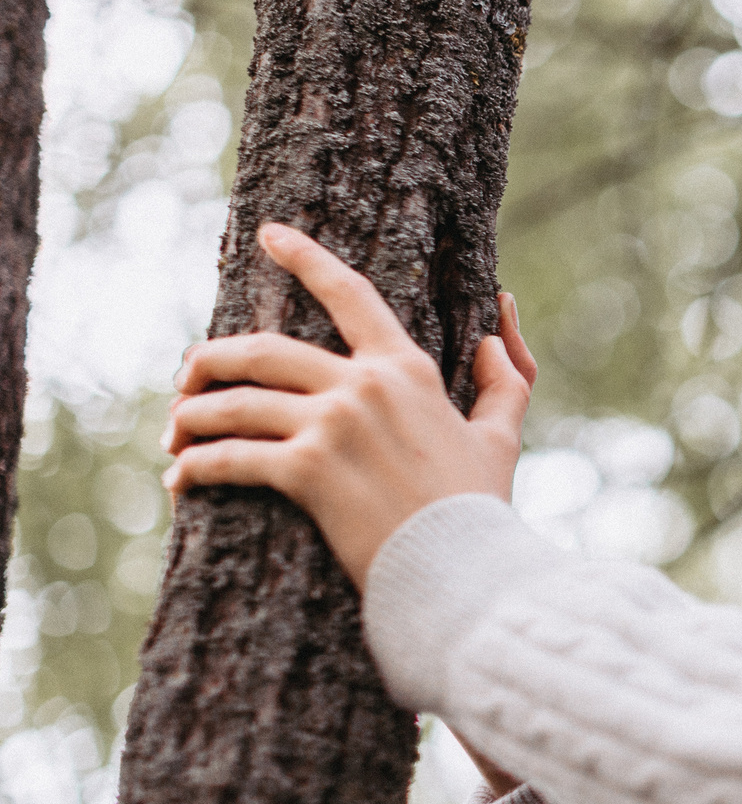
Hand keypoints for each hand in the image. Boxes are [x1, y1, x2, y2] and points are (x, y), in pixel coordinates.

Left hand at [164, 223, 536, 591]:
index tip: (269, 233)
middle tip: (185, 382)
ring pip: (230, 404)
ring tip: (174, 439)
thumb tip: (496, 335)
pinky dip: (194, 468)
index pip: (349, 295)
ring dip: (189, 420)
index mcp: (405, 370)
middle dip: (208, 362)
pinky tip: (181, 482)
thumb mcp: (501, 438)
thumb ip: (506, 381)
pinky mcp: (305, 472)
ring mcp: (331, 426)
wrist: (464, 570)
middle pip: (259, 350)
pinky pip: (226, 458)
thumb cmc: (479, 508)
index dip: (305, 257)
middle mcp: (363, 386)